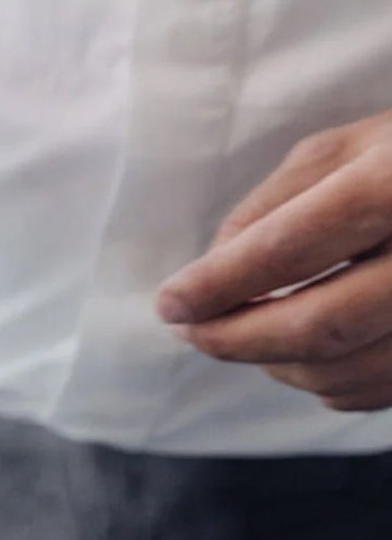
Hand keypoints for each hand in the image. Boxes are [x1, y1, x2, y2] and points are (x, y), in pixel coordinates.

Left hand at [158, 113, 391, 412]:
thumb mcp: (348, 148)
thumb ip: (273, 206)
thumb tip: (211, 273)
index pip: (288, 249)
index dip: (218, 286)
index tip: (169, 304)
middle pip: (319, 325)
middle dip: (237, 339)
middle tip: (189, 332)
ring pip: (351, 371)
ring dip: (278, 365)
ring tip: (241, 339)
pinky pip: (384, 391)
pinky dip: (331, 385)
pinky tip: (301, 358)